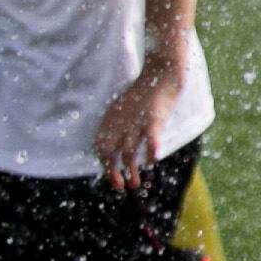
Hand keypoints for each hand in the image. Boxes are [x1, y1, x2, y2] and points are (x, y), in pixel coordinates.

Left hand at [91, 57, 180, 190]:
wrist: (160, 73)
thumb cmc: (144, 92)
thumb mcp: (124, 106)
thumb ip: (119, 122)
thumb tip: (117, 141)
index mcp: (111, 119)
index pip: (100, 146)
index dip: (103, 162)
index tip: (111, 173)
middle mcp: (120, 122)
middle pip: (112, 153)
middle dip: (113, 172)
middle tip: (119, 186)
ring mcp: (136, 122)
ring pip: (130, 153)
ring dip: (131, 171)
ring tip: (135, 185)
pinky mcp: (153, 120)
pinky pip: (150, 142)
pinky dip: (150, 154)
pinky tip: (151, 163)